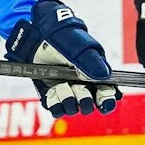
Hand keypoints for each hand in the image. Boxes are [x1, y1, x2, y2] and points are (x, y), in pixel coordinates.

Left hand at [5, 0, 120, 117]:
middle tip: (78, 88)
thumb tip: (104, 76)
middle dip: (85, 100)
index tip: (102, 101)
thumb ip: (92, 62)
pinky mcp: (51, 94)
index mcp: (95, 74)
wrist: (38, 34)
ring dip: (68, 101)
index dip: (107, 100)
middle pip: (89, 105)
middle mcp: (82, 85)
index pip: (106, 93)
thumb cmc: (63, 38)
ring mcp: (66, 90)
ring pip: (72, 108)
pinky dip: (55, 105)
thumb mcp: (80, 48)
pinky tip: (53, 92)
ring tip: (60, 86)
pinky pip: (56, 109)